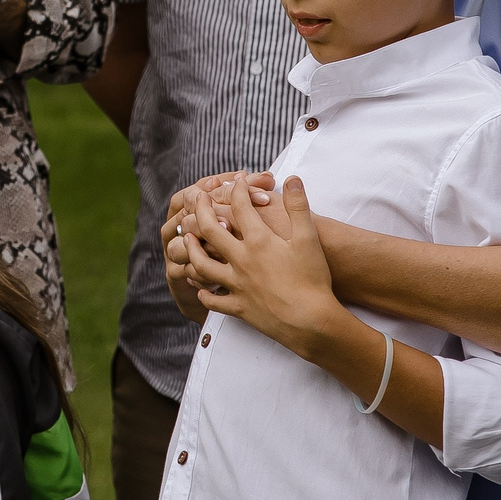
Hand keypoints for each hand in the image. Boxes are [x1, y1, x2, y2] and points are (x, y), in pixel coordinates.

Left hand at [179, 176, 348, 356]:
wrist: (313, 321)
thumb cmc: (314, 278)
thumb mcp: (309, 238)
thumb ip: (299, 206)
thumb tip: (294, 178)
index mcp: (258, 241)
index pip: (240, 206)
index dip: (237, 189)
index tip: (236, 180)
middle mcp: (241, 260)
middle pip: (210, 230)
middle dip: (200, 209)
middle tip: (196, 197)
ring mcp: (237, 285)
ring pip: (202, 264)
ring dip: (191, 248)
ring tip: (187, 238)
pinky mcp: (239, 307)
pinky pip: (213, 300)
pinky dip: (203, 292)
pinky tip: (198, 287)